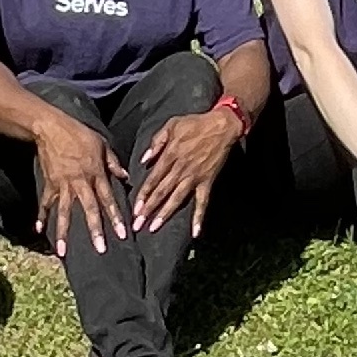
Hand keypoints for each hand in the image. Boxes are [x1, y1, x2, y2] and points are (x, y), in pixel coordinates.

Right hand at [29, 113, 129, 260]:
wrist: (50, 128)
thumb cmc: (78, 134)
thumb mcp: (102, 144)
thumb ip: (114, 163)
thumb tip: (125, 177)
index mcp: (95, 173)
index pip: (108, 198)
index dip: (116, 216)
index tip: (123, 234)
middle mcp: (80, 182)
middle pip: (89, 209)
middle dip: (95, 230)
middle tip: (100, 249)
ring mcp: (63, 185)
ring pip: (65, 212)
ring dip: (63, 232)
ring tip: (62, 251)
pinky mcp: (49, 184)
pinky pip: (45, 203)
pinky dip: (41, 216)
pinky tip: (40, 231)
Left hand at [130, 104, 241, 237]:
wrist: (221, 126)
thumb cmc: (195, 123)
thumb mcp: (171, 125)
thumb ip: (156, 142)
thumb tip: (144, 159)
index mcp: (170, 155)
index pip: (153, 179)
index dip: (143, 194)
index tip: (135, 208)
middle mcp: (180, 169)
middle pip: (161, 192)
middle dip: (149, 209)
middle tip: (138, 224)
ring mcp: (194, 177)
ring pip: (177, 198)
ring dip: (165, 214)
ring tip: (154, 227)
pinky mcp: (207, 181)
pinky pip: (203, 202)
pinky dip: (199, 217)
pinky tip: (195, 232)